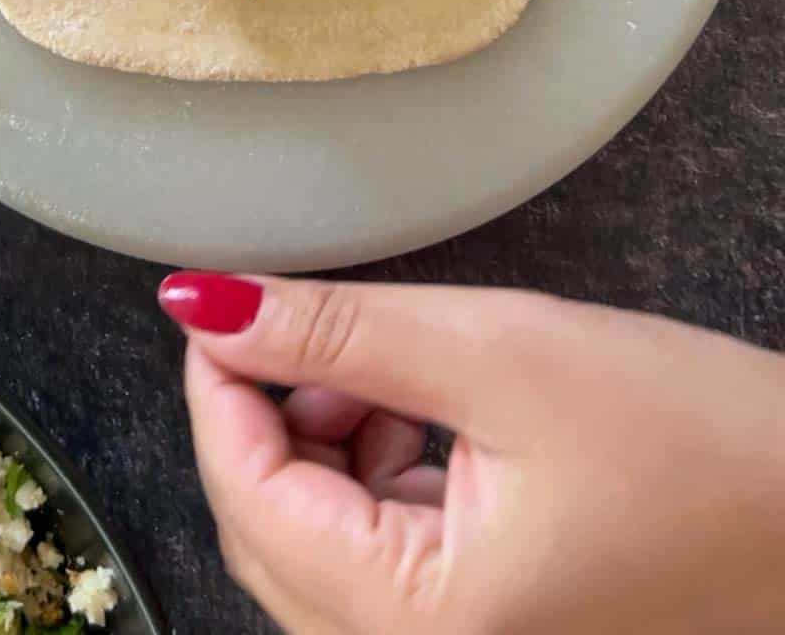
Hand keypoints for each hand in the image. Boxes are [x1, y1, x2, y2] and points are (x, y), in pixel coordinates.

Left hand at [161, 271, 784, 632]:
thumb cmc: (697, 442)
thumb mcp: (503, 355)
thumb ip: (340, 331)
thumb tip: (203, 305)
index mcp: (421, 627)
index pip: (249, 499)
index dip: (221, 385)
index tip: (220, 299)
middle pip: (272, 534)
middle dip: (273, 417)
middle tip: (312, 327)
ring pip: (319, 547)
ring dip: (324, 446)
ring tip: (389, 369)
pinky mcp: (487, 634)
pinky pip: (380, 565)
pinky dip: (376, 481)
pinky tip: (423, 420)